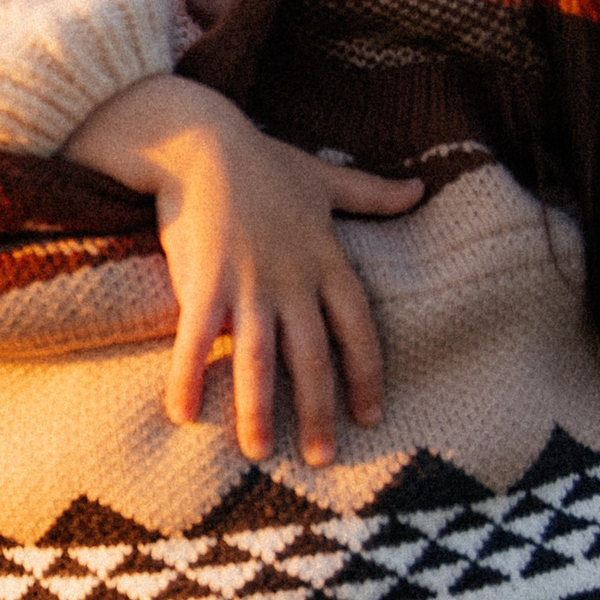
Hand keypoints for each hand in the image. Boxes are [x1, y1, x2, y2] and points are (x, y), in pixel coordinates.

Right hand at [63, 76, 422, 465]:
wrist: (201, 140)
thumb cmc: (262, 161)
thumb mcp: (324, 179)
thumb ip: (371, 193)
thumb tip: (419, 189)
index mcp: (326, 261)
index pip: (359, 329)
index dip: (366, 375)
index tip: (369, 415)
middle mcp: (293, 281)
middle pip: (312, 359)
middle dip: (317, 412)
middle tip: (319, 458)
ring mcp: (248, 285)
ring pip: (260, 361)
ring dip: (258, 411)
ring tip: (257, 453)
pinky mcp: (203, 282)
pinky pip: (197, 340)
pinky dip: (189, 377)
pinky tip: (181, 414)